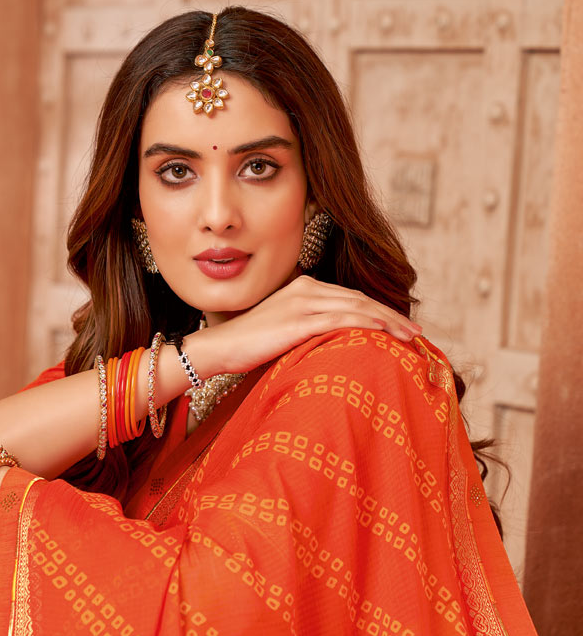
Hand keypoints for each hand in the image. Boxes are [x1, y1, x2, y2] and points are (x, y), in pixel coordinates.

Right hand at [202, 276, 420, 375]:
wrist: (219, 347)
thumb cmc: (248, 346)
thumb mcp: (284, 331)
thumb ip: (309, 330)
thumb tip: (333, 346)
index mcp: (305, 287)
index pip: (352, 297)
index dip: (380, 310)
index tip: (401, 326)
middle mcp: (307, 288)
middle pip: (361, 300)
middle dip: (392, 316)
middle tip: (417, 332)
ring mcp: (303, 303)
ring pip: (357, 308)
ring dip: (388, 322)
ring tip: (411, 337)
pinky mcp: (299, 321)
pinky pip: (342, 320)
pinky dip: (368, 326)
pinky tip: (386, 335)